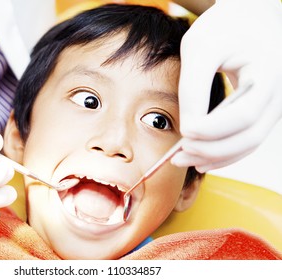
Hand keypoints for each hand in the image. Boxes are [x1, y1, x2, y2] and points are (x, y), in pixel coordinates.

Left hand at [173, 0, 281, 171]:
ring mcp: (273, 104)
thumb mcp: (200, 48)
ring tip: (184, 160)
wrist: (247, 20)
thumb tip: (188, 129)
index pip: (244, 113)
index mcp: (268, 70)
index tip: (184, 133)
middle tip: (179, 155)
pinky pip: (246, 140)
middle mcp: (278, 91)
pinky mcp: (262, 112)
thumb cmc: (222, 29)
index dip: (213, 129)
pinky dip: (224, 154)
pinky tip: (201, 159)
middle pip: (250, 135)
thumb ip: (193, 88)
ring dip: (216, 157)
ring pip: (249, 143)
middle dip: (211, 150)